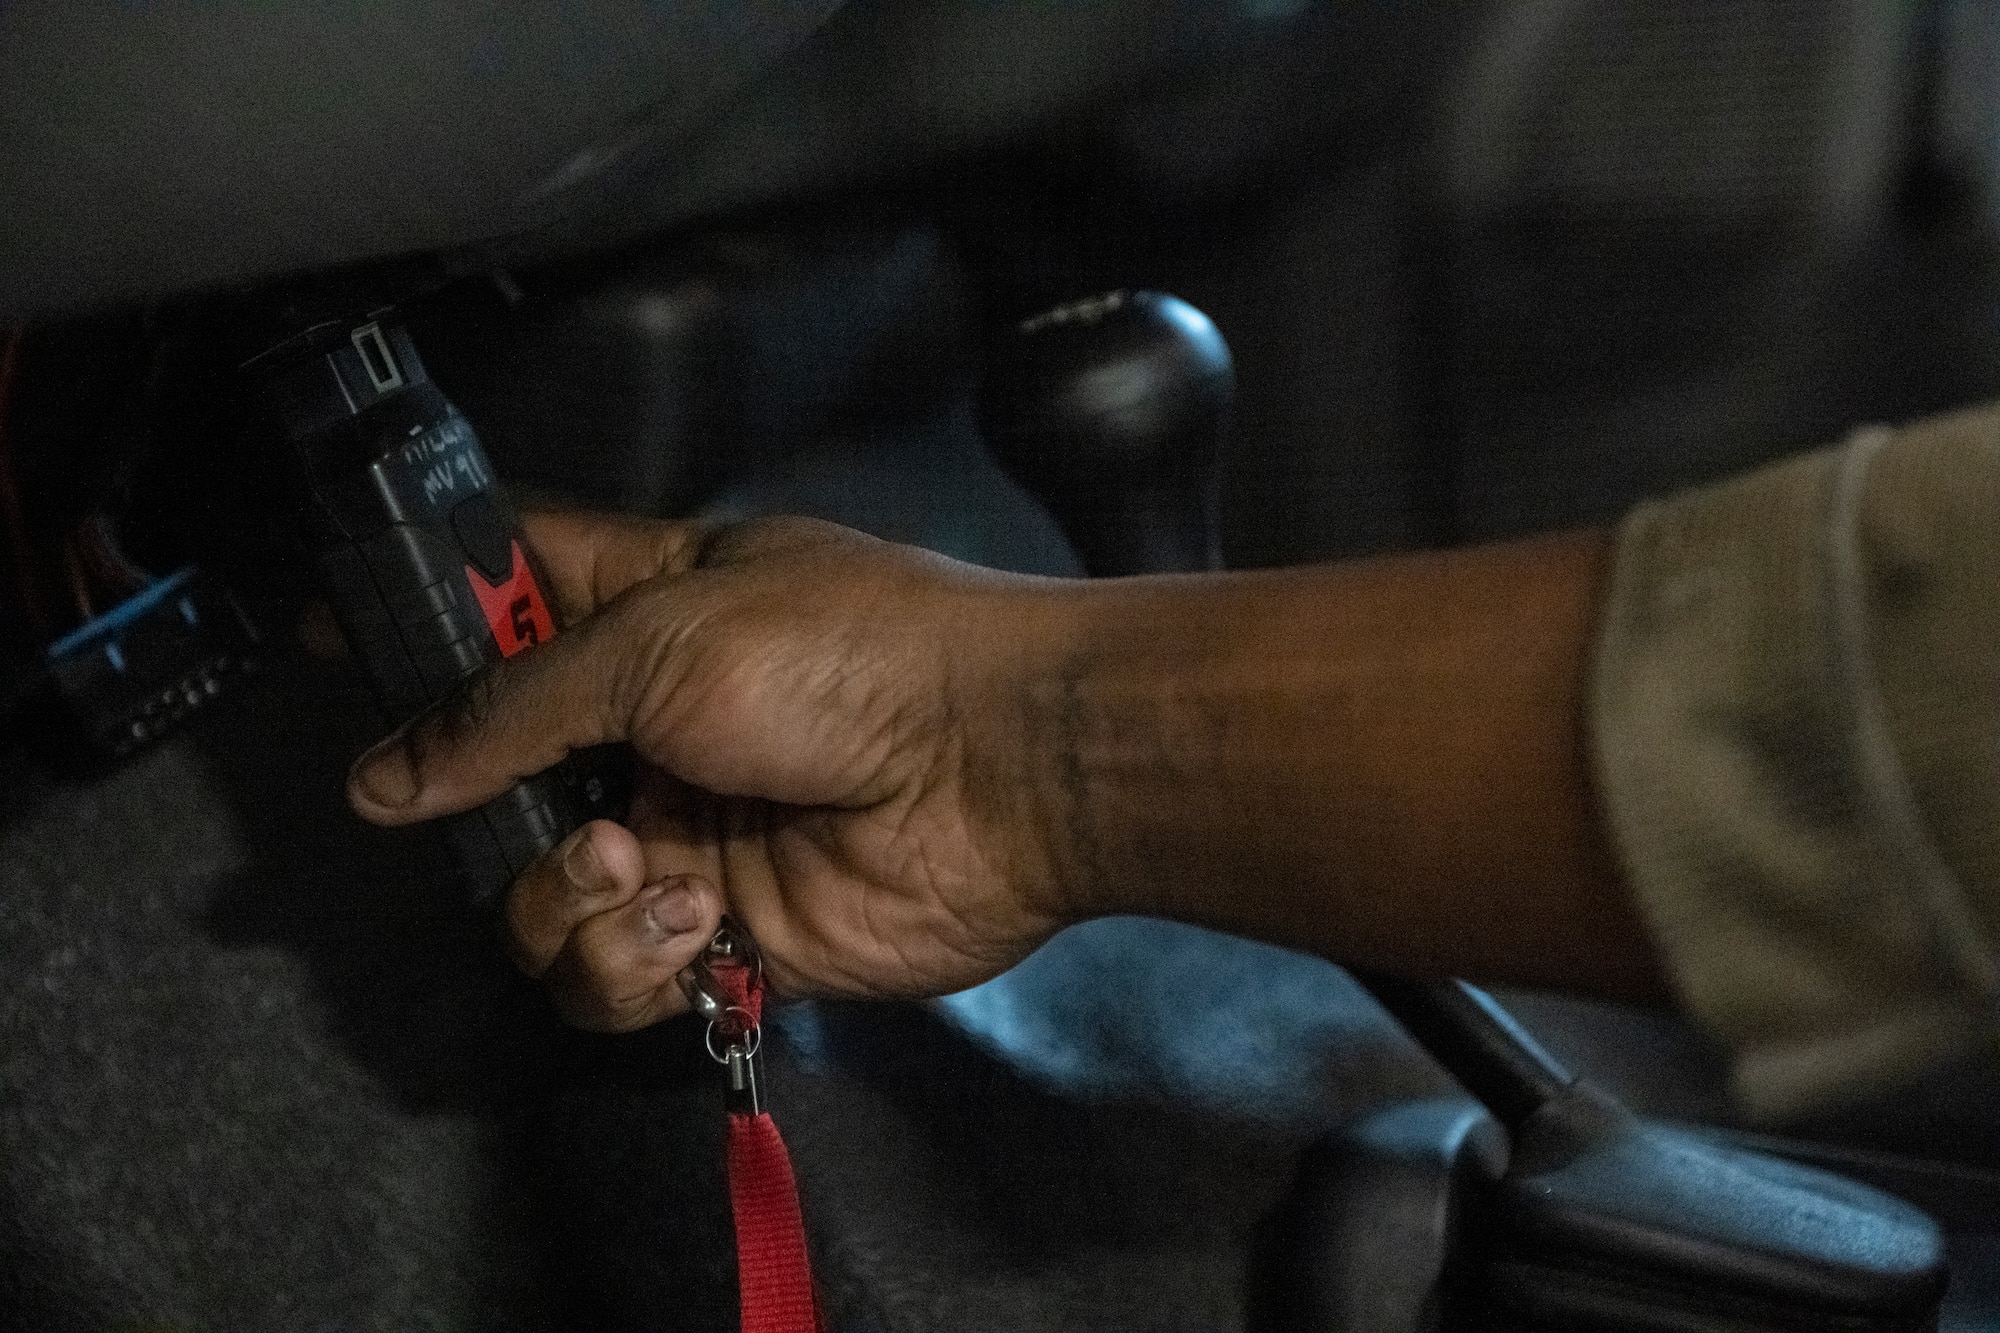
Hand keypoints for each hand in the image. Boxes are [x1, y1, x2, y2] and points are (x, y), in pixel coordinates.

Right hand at [346, 511, 1074, 1030]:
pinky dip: (629, 963)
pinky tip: (695, 924)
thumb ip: (509, 709)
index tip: (338, 646)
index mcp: (644, 612)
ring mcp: (684, 838)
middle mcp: (650, 729)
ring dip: (562, 897)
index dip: (421, 622)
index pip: (505, 601)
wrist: (999, 768)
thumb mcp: (661, 638)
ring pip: (538, 901)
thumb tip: (383, 776)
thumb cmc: (847, 657)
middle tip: (513, 807)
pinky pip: (610, 980)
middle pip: (494, 781)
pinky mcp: (724, 940)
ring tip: (638, 866)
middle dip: (480, 810)